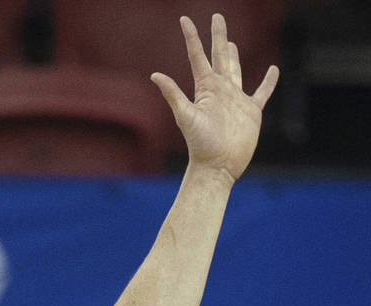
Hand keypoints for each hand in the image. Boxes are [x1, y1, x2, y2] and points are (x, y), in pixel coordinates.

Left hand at [151, 14, 278, 182]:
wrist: (218, 166)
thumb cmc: (200, 144)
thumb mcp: (186, 116)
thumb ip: (173, 95)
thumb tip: (155, 75)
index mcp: (205, 88)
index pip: (197, 56)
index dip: (192, 37)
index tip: (184, 19)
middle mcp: (220, 90)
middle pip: (219, 56)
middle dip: (217, 36)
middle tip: (217, 17)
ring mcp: (236, 99)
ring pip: (236, 69)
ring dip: (233, 55)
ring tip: (230, 42)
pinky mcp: (251, 111)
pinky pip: (262, 92)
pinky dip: (268, 81)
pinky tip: (273, 70)